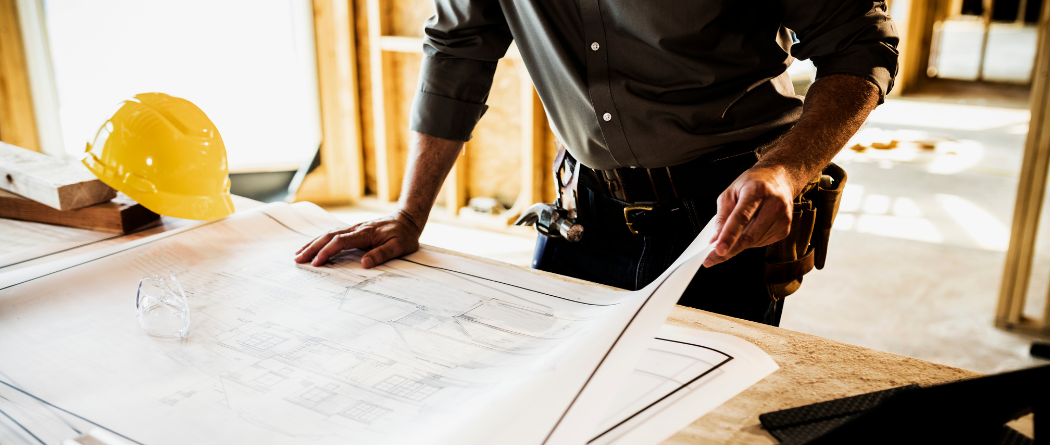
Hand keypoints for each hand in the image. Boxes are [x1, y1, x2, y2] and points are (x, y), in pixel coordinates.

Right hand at [294, 211, 422, 267]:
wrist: (407, 219)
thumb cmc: (405, 235)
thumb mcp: (399, 247)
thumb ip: (382, 254)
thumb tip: (364, 264)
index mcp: (365, 233)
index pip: (340, 241)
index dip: (327, 251)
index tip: (316, 262)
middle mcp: (356, 229)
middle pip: (328, 236)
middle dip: (312, 248)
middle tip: (298, 259)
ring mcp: (354, 228)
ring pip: (328, 234)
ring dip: (313, 243)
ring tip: (298, 254)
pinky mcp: (354, 230)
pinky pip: (333, 234)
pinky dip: (320, 240)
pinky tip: (313, 246)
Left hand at [703, 166, 793, 267]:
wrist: (779, 179)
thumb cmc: (752, 184)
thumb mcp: (731, 192)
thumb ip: (722, 216)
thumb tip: (715, 239)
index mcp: (757, 191)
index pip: (741, 218)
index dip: (729, 236)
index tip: (718, 250)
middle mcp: (774, 204)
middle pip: (748, 236)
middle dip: (728, 250)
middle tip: (712, 258)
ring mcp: (782, 218)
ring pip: (754, 243)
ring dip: (738, 244)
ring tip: (734, 232)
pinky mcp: (785, 229)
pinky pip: (761, 243)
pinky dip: (750, 241)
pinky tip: (750, 228)